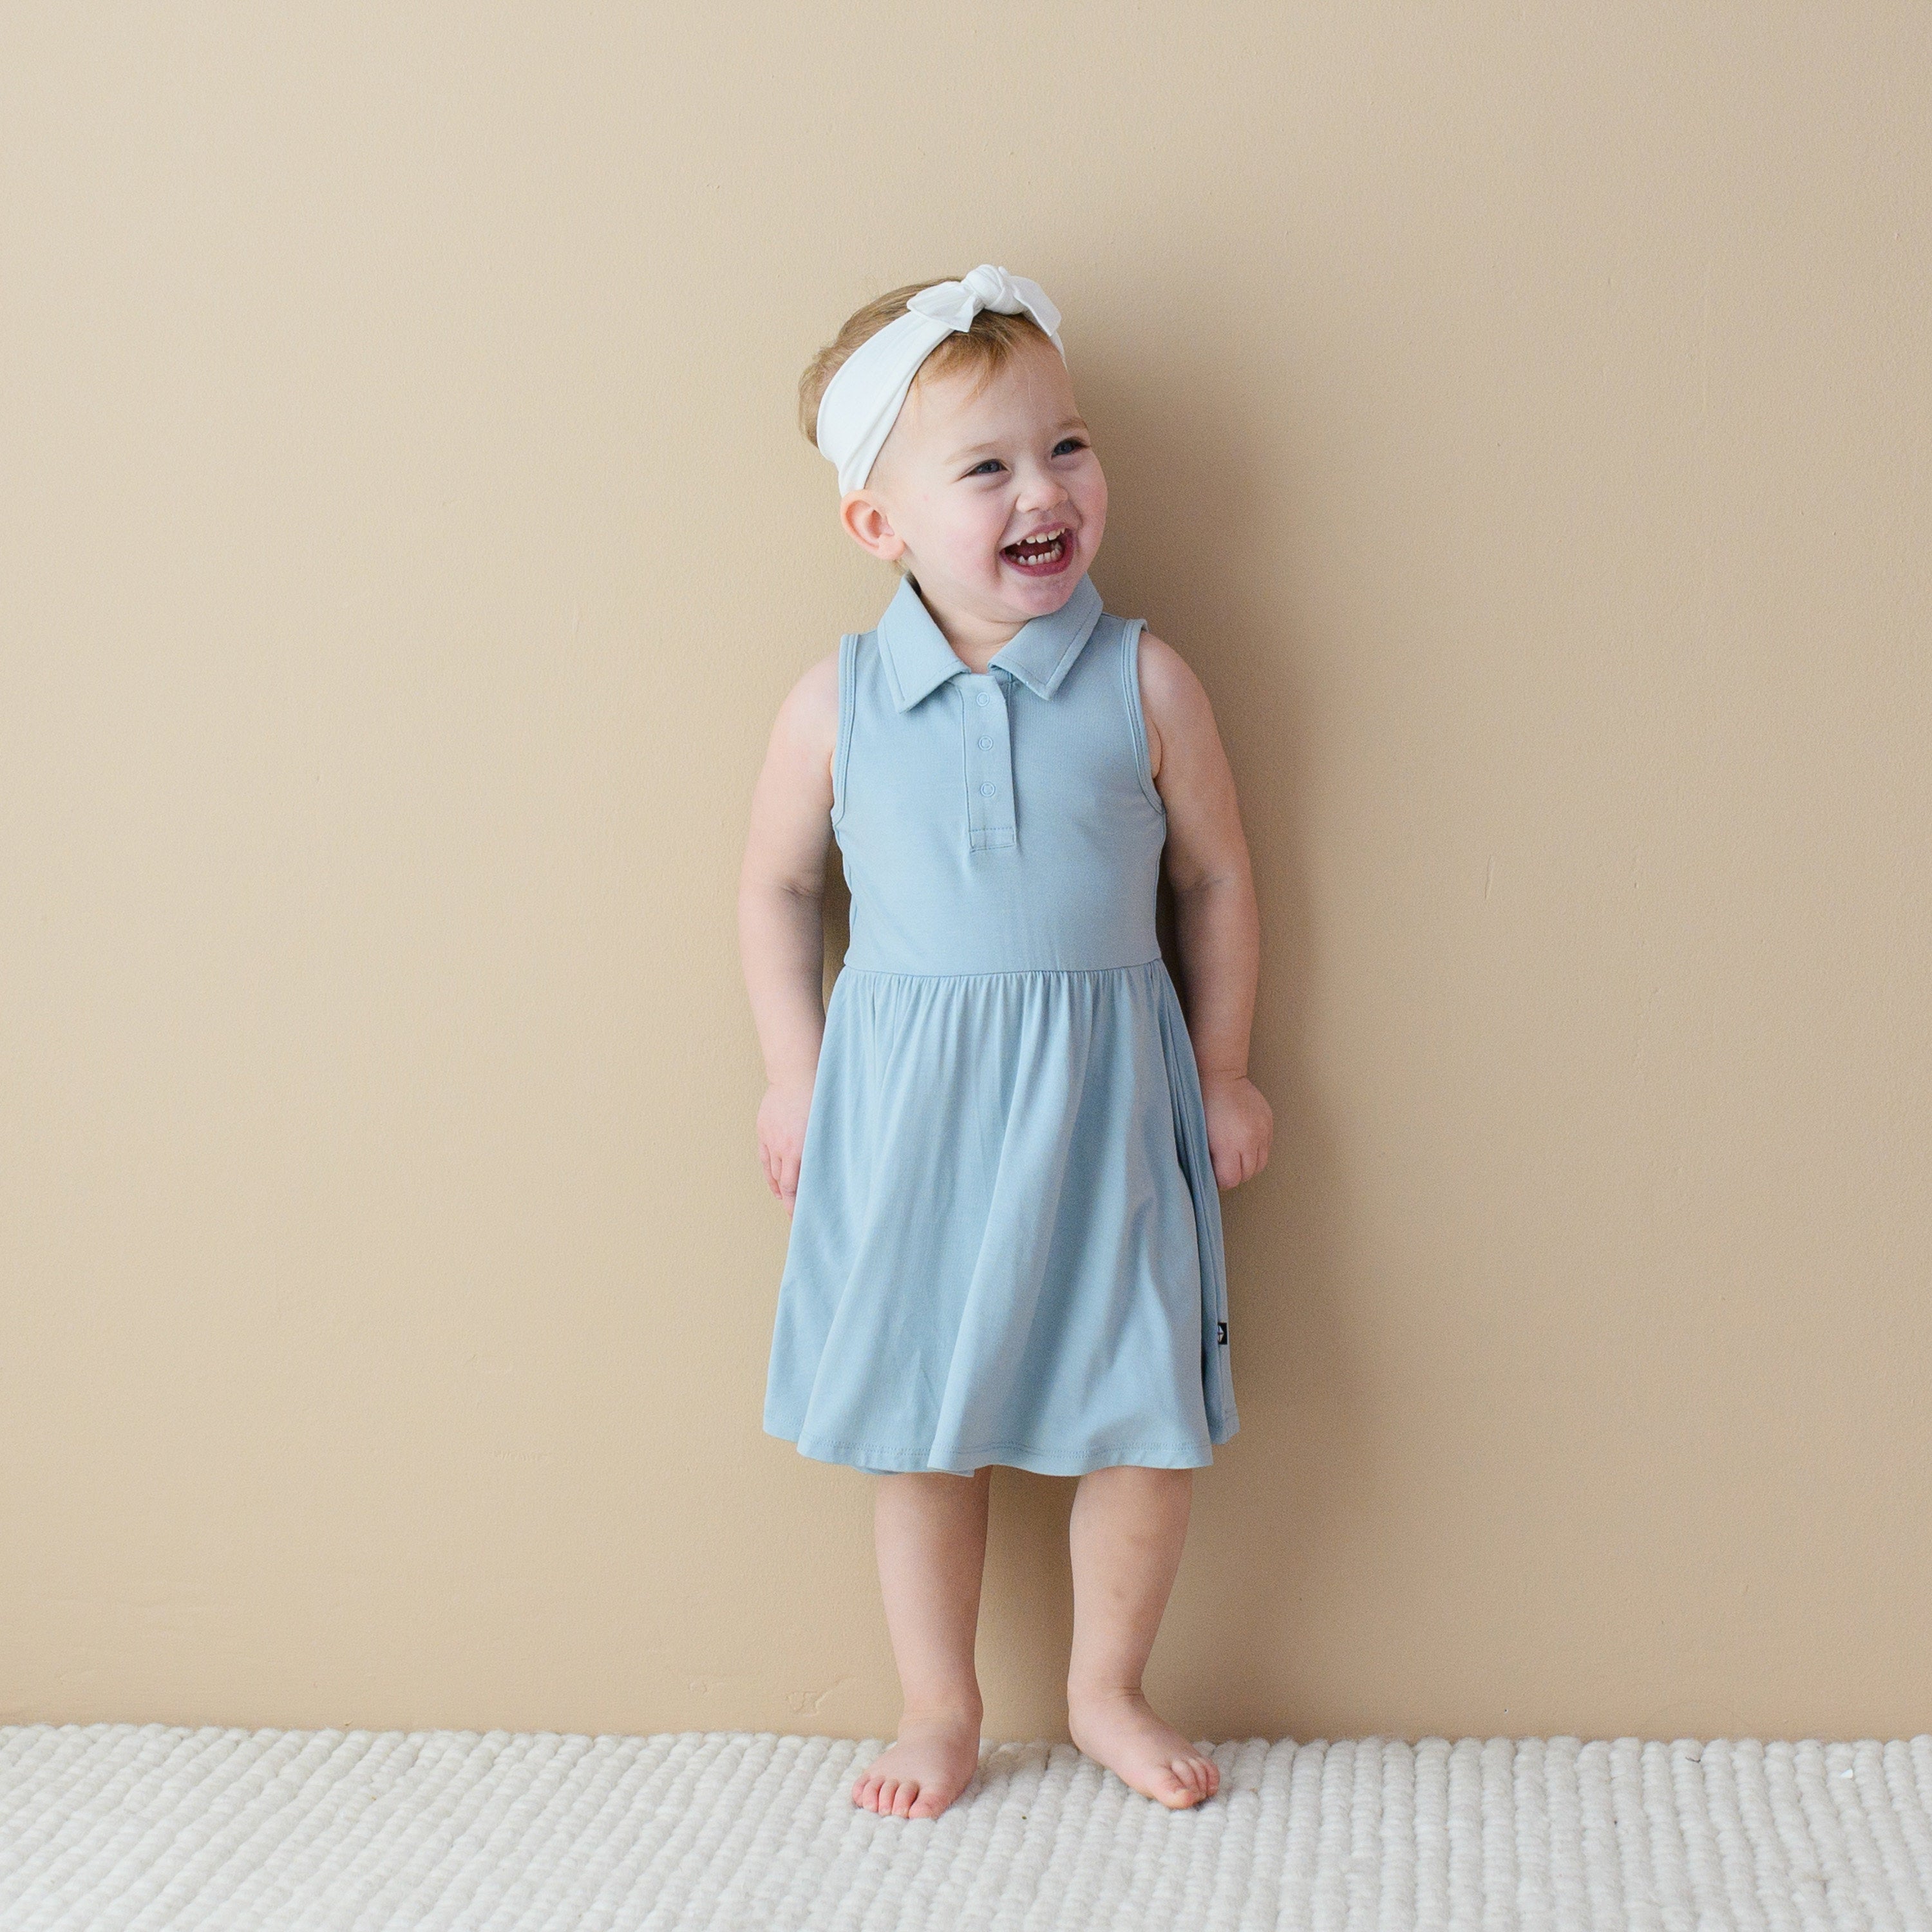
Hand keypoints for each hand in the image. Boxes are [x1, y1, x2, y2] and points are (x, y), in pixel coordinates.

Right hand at [757, 1078, 815, 1216]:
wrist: (795, 1074)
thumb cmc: (819, 1097)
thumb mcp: (827, 1128)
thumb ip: (824, 1150)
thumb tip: (829, 1170)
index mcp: (799, 1149)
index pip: (794, 1187)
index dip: (796, 1204)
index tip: (801, 1217)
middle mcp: (782, 1148)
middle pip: (783, 1183)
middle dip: (789, 1201)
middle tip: (796, 1215)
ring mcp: (770, 1140)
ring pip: (773, 1173)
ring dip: (779, 1189)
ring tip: (786, 1201)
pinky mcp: (763, 1131)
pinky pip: (764, 1160)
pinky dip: (769, 1174)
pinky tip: (775, 1183)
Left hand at [1199, 1072, 1271, 1188]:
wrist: (1221, 1076)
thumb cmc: (1203, 1103)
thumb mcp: (1199, 1135)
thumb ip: (1208, 1158)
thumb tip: (1212, 1175)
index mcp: (1228, 1145)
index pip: (1231, 1180)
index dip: (1221, 1182)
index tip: (1215, 1177)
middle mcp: (1249, 1141)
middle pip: (1247, 1174)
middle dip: (1235, 1175)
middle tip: (1224, 1169)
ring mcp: (1262, 1131)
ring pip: (1260, 1164)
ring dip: (1248, 1166)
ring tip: (1235, 1158)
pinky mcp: (1268, 1123)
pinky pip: (1266, 1148)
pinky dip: (1257, 1151)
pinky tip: (1244, 1144)